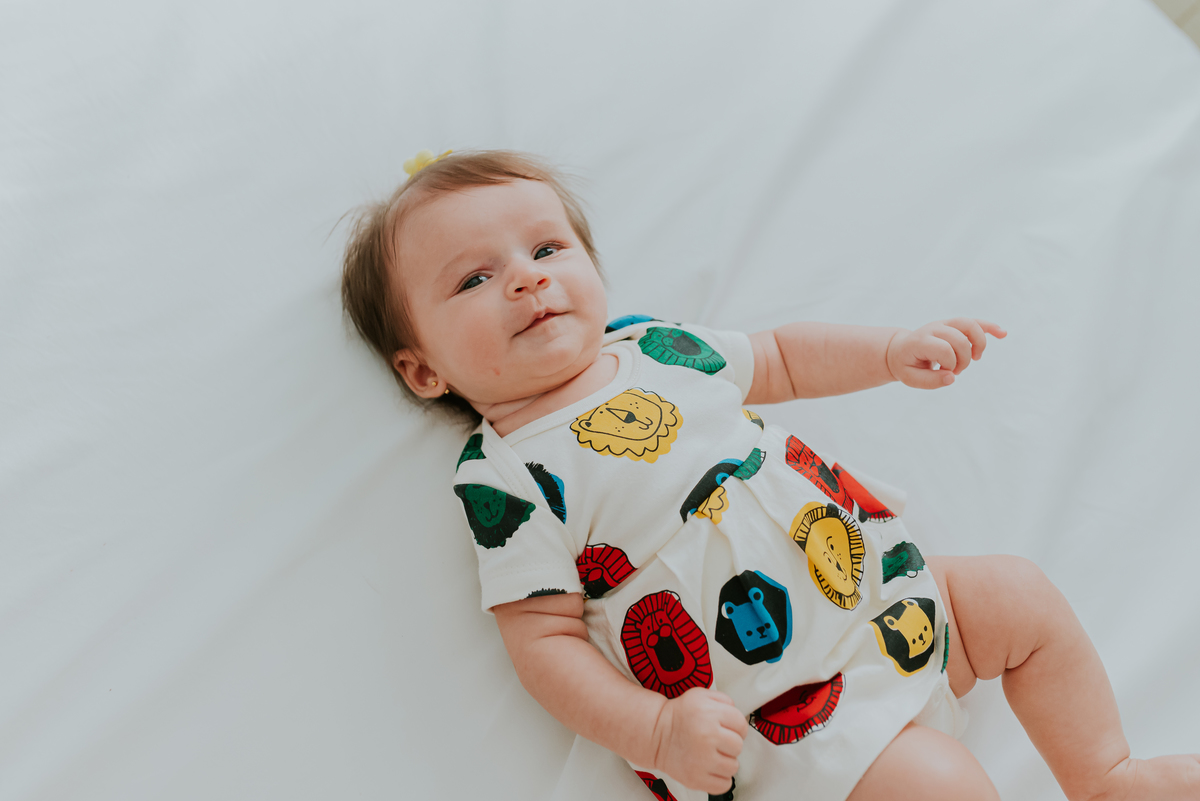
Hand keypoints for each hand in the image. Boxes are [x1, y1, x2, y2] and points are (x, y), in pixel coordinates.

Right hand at [650, 687, 747, 793]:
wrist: (656, 734)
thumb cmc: (680, 716)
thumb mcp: (700, 695)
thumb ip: (723, 700)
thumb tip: (737, 713)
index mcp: (709, 713)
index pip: (741, 724)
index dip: (737, 727)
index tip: (729, 730)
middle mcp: (707, 736)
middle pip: (738, 746)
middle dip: (730, 744)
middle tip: (717, 742)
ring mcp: (702, 760)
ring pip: (733, 766)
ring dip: (725, 761)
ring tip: (712, 754)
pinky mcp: (696, 778)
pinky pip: (724, 784)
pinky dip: (719, 778)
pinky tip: (709, 767)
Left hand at [886, 318, 1005, 388]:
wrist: (900, 350)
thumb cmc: (907, 365)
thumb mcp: (911, 379)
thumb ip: (931, 381)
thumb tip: (952, 378)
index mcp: (920, 340)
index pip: (944, 349)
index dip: (949, 364)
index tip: (944, 372)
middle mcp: (933, 328)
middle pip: (959, 339)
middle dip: (963, 359)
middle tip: (956, 371)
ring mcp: (944, 324)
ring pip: (970, 325)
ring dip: (978, 344)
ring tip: (976, 358)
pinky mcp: (953, 325)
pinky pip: (974, 322)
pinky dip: (989, 327)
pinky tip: (1003, 333)